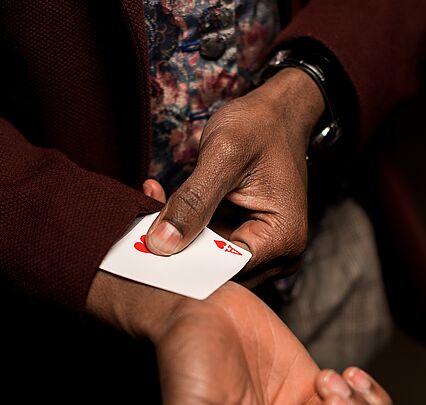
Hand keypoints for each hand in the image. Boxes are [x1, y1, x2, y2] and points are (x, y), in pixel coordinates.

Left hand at [143, 68, 323, 283]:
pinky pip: (209, 246)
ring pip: (208, 260)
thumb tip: (161, 245)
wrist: (278, 112)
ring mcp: (264, 249)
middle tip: (142, 218)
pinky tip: (165, 202)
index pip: (225, 270)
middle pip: (217, 270)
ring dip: (178, 235)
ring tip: (153, 200)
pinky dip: (186, 228)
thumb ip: (193, 202)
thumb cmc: (260, 126)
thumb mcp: (223, 157)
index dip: (185, 261)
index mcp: (283, 239)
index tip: (148, 244)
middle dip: (178, 248)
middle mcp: (279, 254)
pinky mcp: (246, 240)